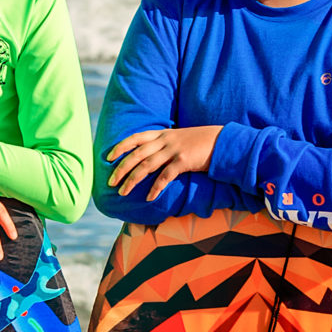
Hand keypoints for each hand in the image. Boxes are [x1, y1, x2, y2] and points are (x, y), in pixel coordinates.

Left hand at [105, 122, 221, 201]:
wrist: (223, 141)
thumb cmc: (201, 143)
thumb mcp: (180, 139)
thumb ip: (165, 145)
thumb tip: (151, 156)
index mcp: (162, 134)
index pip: (136, 138)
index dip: (120, 147)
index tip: (108, 157)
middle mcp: (165, 141)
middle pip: (137, 154)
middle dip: (121, 168)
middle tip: (110, 182)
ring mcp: (174, 150)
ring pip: (146, 166)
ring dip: (132, 180)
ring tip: (123, 192)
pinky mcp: (184, 161)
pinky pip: (165, 176)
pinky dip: (156, 188)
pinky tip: (149, 198)